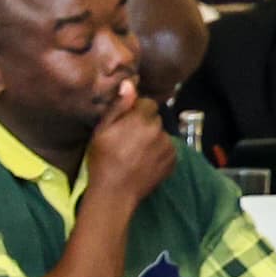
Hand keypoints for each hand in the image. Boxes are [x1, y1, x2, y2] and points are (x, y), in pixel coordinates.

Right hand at [85, 83, 177, 209]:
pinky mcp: (174, 160)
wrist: (115, 193)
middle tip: (127, 141)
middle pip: (155, 119)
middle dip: (144, 125)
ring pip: (161, 135)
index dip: (136, 111)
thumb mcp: (101, 132)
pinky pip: (167, 150)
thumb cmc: (102, 161)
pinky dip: (158, 154)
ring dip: (151, 140)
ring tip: (134, 155)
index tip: (124, 124)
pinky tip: (143, 163)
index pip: (148, 103)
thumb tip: (130, 84)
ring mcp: (169, 146)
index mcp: (141, 120)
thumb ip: (118, 106)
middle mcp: (159, 130)